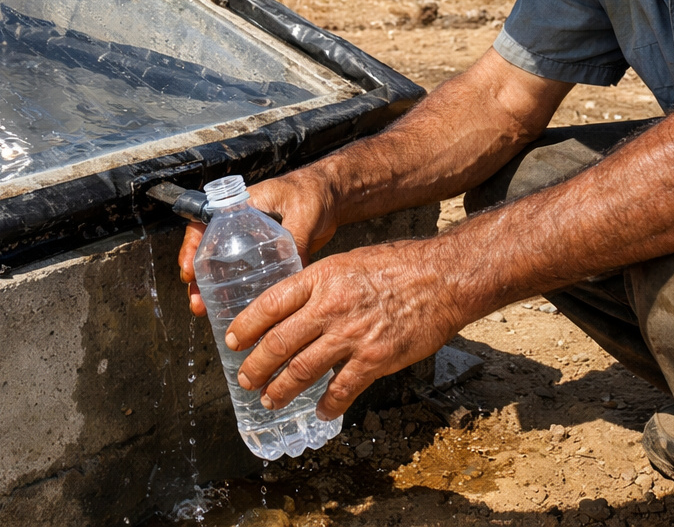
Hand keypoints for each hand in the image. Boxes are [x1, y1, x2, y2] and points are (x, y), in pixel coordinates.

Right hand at [179, 165, 338, 317]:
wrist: (332, 196)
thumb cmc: (314, 192)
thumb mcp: (303, 213)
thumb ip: (296, 239)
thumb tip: (293, 272)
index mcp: (241, 207)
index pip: (205, 223)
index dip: (191, 247)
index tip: (189, 271)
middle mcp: (240, 226)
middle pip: (208, 252)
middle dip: (198, 279)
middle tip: (197, 302)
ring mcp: (252, 244)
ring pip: (224, 268)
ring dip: (213, 290)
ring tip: (205, 312)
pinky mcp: (266, 258)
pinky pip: (246, 277)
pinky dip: (237, 293)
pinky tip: (234, 311)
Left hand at [225, 236, 461, 420]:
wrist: (441, 278)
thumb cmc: (398, 266)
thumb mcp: (348, 262)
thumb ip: (320, 285)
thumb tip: (295, 307)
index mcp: (321, 278)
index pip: (270, 304)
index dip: (246, 325)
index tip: (232, 340)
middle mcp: (330, 306)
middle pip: (279, 343)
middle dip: (256, 366)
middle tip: (244, 379)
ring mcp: (352, 335)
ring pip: (302, 370)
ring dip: (281, 390)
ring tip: (270, 399)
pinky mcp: (375, 359)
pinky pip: (342, 389)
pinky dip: (328, 404)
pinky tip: (320, 411)